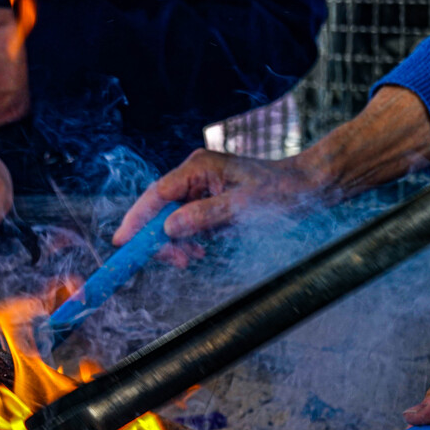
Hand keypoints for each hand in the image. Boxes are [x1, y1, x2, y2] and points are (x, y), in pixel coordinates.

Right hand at [113, 149, 325, 244]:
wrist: (306, 188)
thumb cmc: (280, 192)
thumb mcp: (241, 208)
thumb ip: (203, 217)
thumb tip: (169, 228)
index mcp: (198, 167)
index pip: (157, 195)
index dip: (137, 219)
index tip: (123, 242)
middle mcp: (193, 175)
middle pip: (158, 208)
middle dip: (159, 238)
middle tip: (174, 261)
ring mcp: (198, 188)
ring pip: (170, 220)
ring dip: (175, 243)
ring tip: (192, 258)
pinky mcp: (205, 201)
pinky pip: (185, 224)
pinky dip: (187, 241)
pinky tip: (199, 251)